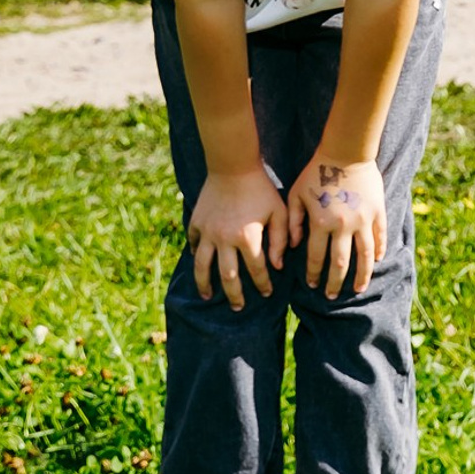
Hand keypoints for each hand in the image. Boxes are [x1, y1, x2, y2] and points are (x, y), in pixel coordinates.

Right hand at [188, 169, 288, 310]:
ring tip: (208, 297)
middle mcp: (224, 239)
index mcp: (247, 237)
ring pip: (203, 267)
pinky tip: (200, 266)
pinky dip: (195, 257)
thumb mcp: (279, 211)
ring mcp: (207, 233)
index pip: (257, 269)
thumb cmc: (261, 188)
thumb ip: (281, 239)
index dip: (263, 284)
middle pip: (227, 276)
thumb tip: (278, 266)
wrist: (233, 166)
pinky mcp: (196, 224)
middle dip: (234, 295)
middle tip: (238, 307)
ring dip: (205, 285)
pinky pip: (193, 245)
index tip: (267, 293)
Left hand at [288, 154, 387, 297]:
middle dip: (335, 282)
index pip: (317, 258)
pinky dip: (379, 250)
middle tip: (331, 295)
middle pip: (340, 262)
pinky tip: (377, 261)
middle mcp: (343, 225)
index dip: (313, 274)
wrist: (346, 151)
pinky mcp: (377, 210)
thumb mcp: (296, 195)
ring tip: (358, 289)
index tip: (311, 285)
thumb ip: (293, 222)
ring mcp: (363, 219)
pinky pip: (380, 235)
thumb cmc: (317, 172)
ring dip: (361, 275)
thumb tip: (292, 247)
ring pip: (365, 255)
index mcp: (322, 223)